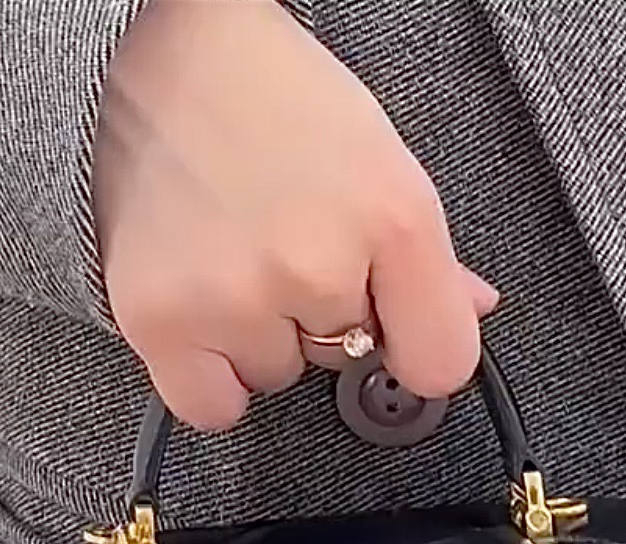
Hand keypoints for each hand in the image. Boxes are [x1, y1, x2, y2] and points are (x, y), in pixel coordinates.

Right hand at [93, 0, 498, 430]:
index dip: (417, 350)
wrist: (155, 54)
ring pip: (276, 376)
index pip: (440, 361)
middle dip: (317, 314)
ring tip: (228, 257)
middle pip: (343, 359)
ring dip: (256, 337)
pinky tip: (201, 314)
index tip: (394, 334)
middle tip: (278, 240)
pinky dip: (208, 378)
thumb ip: (427, 253)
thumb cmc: (268, 97)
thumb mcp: (374, 157)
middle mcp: (317, 265)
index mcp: (390, 216)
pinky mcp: (163, 323)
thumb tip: (470, 312)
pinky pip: (213, 408)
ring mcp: (236, 299)